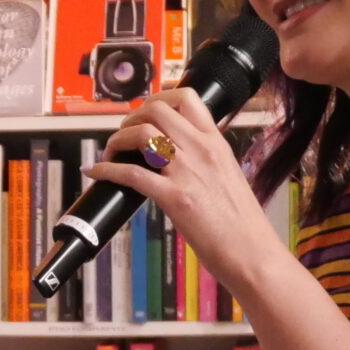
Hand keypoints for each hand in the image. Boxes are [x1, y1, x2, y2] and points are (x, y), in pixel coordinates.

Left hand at [87, 85, 287, 296]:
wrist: (253, 252)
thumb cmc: (242, 223)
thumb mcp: (227, 176)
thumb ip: (204, 161)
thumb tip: (178, 157)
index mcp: (216, 142)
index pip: (186, 98)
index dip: (156, 99)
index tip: (143, 114)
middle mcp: (201, 149)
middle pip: (156, 109)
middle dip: (131, 119)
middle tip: (124, 136)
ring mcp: (187, 171)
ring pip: (141, 134)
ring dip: (117, 141)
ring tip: (111, 154)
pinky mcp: (174, 197)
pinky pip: (130, 173)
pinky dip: (107, 170)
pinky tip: (96, 172)